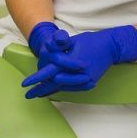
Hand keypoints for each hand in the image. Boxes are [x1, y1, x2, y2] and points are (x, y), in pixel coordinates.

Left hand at [22, 25, 136, 98]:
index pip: (49, 72)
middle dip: (40, 90)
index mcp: (69, 63)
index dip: (36, 78)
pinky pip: (73, 89)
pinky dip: (63, 89)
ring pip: (63, 88)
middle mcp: (76, 75)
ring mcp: (84, 81)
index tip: (24, 84)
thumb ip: (59, 48)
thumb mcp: (73, 41)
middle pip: (53, 85)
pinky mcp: (89, 84)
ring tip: (38, 94)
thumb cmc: (91, 41)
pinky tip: (54, 92)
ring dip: (51, 91)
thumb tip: (45, 48)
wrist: (112, 47)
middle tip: (28, 96)